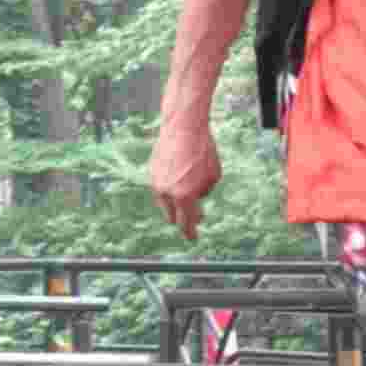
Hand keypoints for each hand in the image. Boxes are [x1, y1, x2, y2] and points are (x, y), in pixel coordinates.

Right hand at [149, 121, 221, 240]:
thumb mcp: (214, 175)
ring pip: (164, 203)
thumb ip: (205, 192)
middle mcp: (168, 193)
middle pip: (172, 217)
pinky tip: (177, 183)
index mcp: (185, 197)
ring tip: (184, 202)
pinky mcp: (152, 173)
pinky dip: (169, 189)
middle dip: (182, 220)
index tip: (193, 238)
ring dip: (174, 205)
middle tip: (192, 221)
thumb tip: (197, 198)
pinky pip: (160, 188)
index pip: (186, 223)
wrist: (183, 128)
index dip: (190, 232)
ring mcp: (157, 183)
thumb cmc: (203, 151)